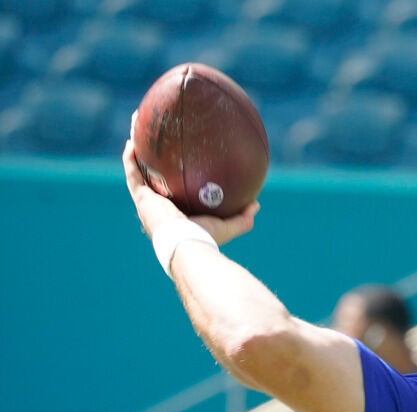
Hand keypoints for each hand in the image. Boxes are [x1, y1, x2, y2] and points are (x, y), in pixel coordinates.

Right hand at [122, 137, 258, 244]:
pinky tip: (132, 142)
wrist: (188, 243)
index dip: (170, 178)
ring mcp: (147, 202)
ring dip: (136, 152)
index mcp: (174, 212)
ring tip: (136, 133)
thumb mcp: (228, 226)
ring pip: (137, 172)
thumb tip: (255, 204)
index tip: (175, 162)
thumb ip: (242, 216)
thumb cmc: (206, 237)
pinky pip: (132, 174)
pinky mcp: (141, 198)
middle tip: (153, 140)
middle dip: (150, 160)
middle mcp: (158, 206)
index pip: (171, 192)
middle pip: (151, 177)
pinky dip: (130, 159)